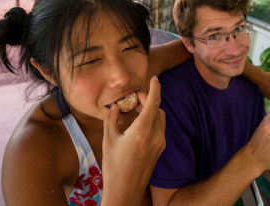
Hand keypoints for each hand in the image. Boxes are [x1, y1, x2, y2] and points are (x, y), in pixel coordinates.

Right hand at [101, 76, 165, 204]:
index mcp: (142, 131)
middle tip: (135, 99)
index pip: (154, 103)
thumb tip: (115, 108)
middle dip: (149, 100)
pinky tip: (139, 124)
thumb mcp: (109, 140)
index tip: (154, 78)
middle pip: (158, 109)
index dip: (155, 88)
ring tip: (136, 111)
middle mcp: (155, 136)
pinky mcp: (160, 150)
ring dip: (151, 111)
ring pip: (160, 119)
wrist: (125, 191)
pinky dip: (152, 121)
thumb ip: (112, 120)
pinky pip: (160, 129)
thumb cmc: (114, 167)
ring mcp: (160, 144)